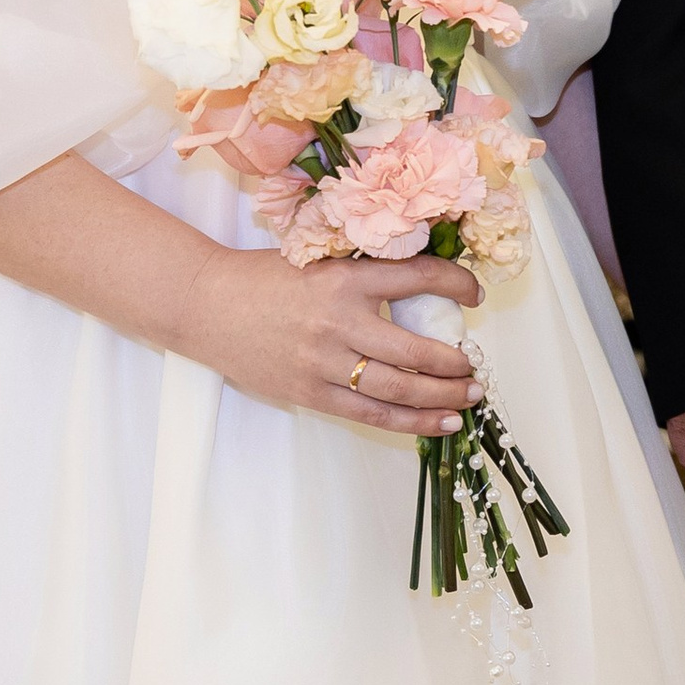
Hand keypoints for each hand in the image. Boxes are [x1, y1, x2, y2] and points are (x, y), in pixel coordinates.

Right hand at [172, 246, 484, 436]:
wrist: (207, 304)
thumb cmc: (267, 278)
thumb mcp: (324, 261)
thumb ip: (369, 275)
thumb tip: (428, 289)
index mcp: (347, 279)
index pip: (420, 278)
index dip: (457, 285)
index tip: (477, 295)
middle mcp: (339, 321)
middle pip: (417, 350)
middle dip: (456, 364)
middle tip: (477, 369)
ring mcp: (323, 362)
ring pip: (398, 389)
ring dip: (441, 398)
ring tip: (468, 400)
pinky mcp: (308, 392)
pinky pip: (368, 413)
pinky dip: (407, 421)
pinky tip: (435, 423)